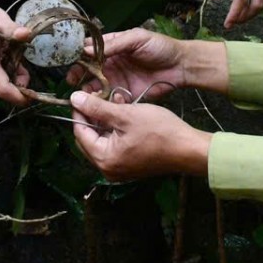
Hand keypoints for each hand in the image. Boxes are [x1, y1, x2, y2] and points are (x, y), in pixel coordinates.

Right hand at [0, 0, 32, 105]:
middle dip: (17, 83)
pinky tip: (1, 56)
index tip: (32, 98)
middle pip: (1, 87)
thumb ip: (12, 29)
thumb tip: (27, 35)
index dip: (18, 97)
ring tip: (13, 58)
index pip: (2, 89)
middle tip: (25, 68)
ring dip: (7, 76)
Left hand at [69, 90, 210, 179]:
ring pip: (102, 140)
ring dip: (105, 121)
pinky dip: (116, 130)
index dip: (80, 111)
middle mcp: (107, 169)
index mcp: (103, 159)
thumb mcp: (126, 114)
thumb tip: (74, 98)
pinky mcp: (130, 166)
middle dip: (93, 116)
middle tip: (99, 96)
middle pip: (89, 138)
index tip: (83, 93)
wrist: (188, 148)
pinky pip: (114, 146)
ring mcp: (119, 169)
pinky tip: (124, 113)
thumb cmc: (158, 130)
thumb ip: (98, 107)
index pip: (80, 132)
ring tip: (115, 101)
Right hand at [71, 28, 186, 98]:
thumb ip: (114, 44)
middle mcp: (111, 64)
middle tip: (73, 81)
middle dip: (79, 75)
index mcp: (113, 47)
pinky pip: (109, 99)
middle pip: (89, 70)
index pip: (90, 50)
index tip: (71, 62)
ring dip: (89, 90)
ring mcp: (117, 80)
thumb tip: (86, 49)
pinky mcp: (125, 95)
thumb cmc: (159, 47)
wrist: (180, 66)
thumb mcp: (136, 38)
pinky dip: (103, 101)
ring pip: (96, 86)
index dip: (79, 56)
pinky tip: (102, 101)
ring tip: (85, 94)